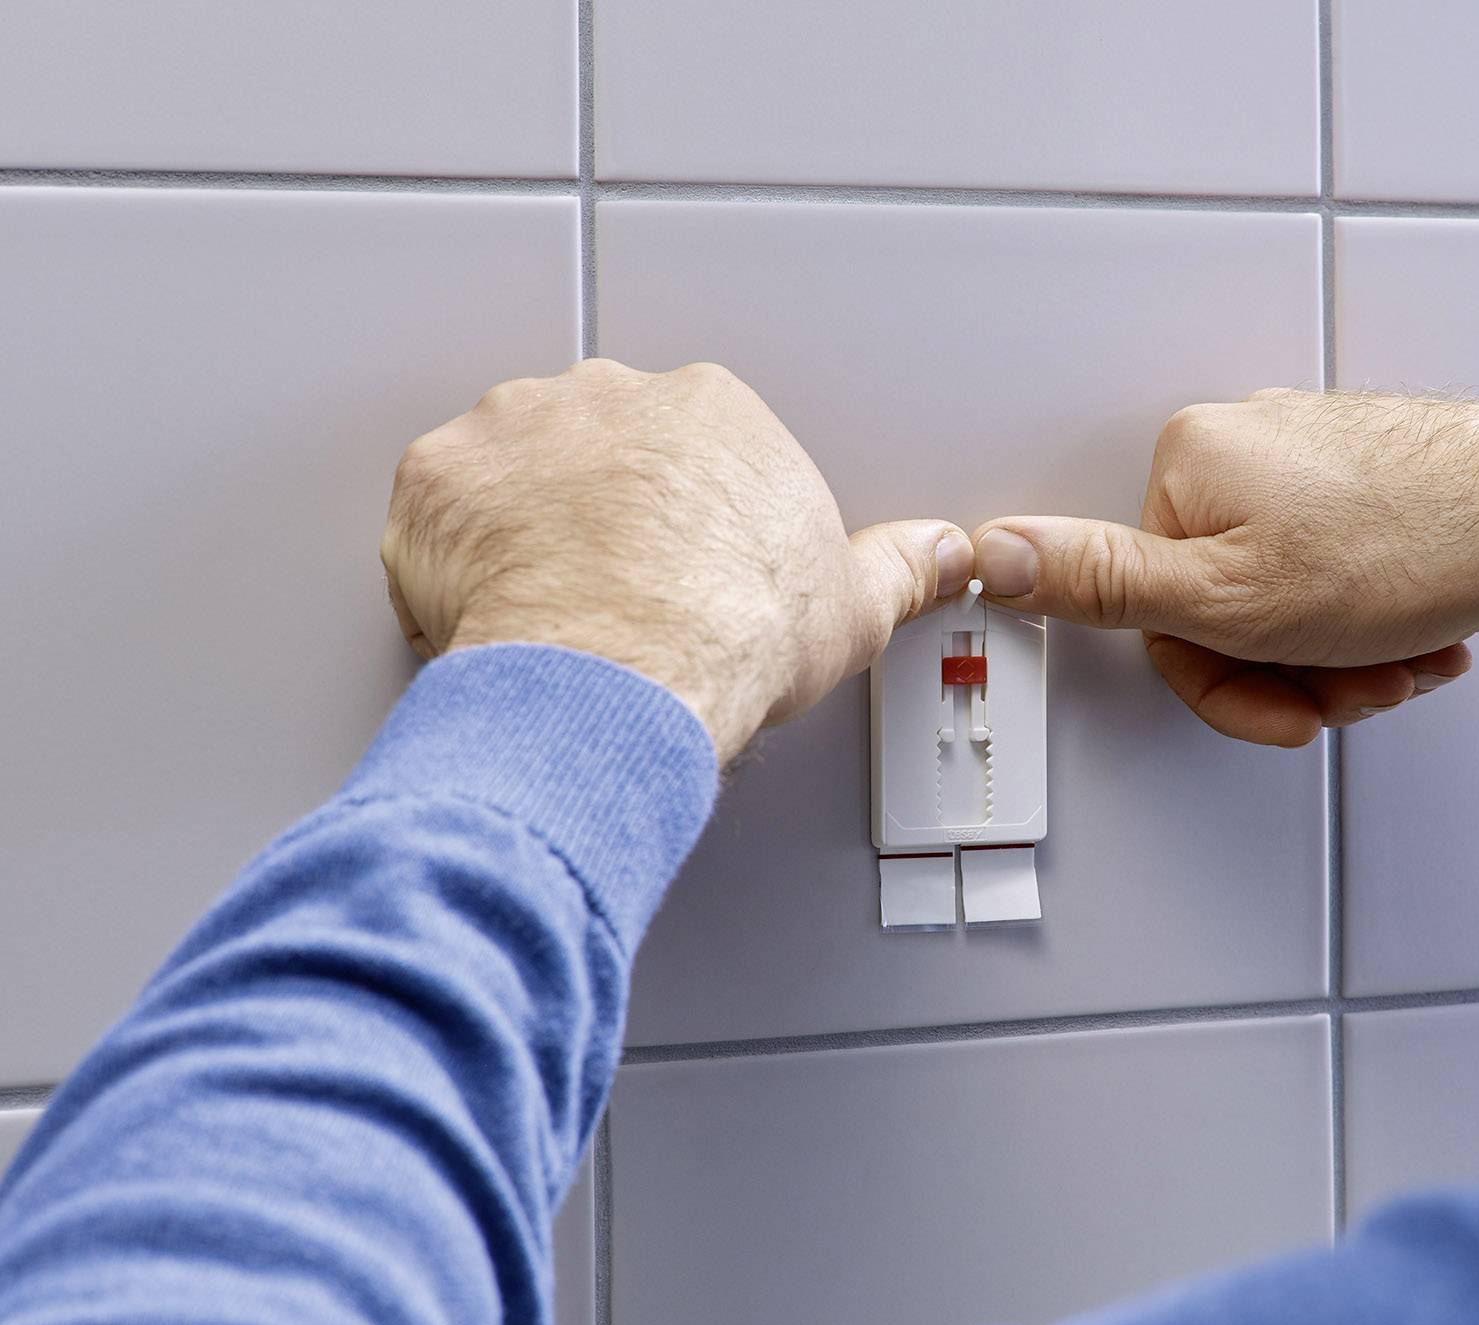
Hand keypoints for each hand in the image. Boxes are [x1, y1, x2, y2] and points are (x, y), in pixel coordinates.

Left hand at [381, 359, 972, 761]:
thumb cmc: (728, 633)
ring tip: (548, 612)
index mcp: (711, 410)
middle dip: (595, 511)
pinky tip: (487, 615)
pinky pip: (433, 515)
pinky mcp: (438, 478)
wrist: (623, 672)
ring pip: (508, 472)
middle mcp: (610, 397)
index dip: (681, 518)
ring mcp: (515, 428)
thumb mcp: (853, 606)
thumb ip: (902, 567)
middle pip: (595, 445)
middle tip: (611, 594)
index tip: (679, 570)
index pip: (689, 446)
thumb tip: (945, 554)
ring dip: (517, 528)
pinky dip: (447, 562)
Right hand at [971, 388, 1478, 746]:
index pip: (1153, 610)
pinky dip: (1373, 626)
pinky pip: (1336, 579)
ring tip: (1398, 663)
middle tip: (1352, 689)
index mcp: (1190, 461)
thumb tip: (991, 554)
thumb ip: (1103, 583)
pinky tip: (1418, 637)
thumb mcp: (1231, 597)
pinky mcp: (1364, 479)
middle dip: (1292, 672)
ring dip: (1341, 658)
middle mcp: (1243, 443)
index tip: (1280, 707)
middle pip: (1222, 609)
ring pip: (1285, 603)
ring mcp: (1308, 460)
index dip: (1222, 683)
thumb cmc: (1417, 547)